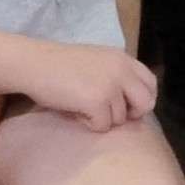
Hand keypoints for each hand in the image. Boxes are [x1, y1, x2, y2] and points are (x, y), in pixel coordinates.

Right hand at [31, 43, 159, 129]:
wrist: (34, 64)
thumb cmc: (59, 65)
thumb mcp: (97, 62)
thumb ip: (116, 75)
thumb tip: (131, 104)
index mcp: (123, 58)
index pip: (150, 82)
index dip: (142, 98)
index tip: (129, 107)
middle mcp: (122, 70)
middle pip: (145, 103)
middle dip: (131, 114)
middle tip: (109, 115)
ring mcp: (111, 86)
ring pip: (120, 119)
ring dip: (102, 118)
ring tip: (81, 106)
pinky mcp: (98, 102)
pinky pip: (103, 126)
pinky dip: (88, 123)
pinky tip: (74, 111)